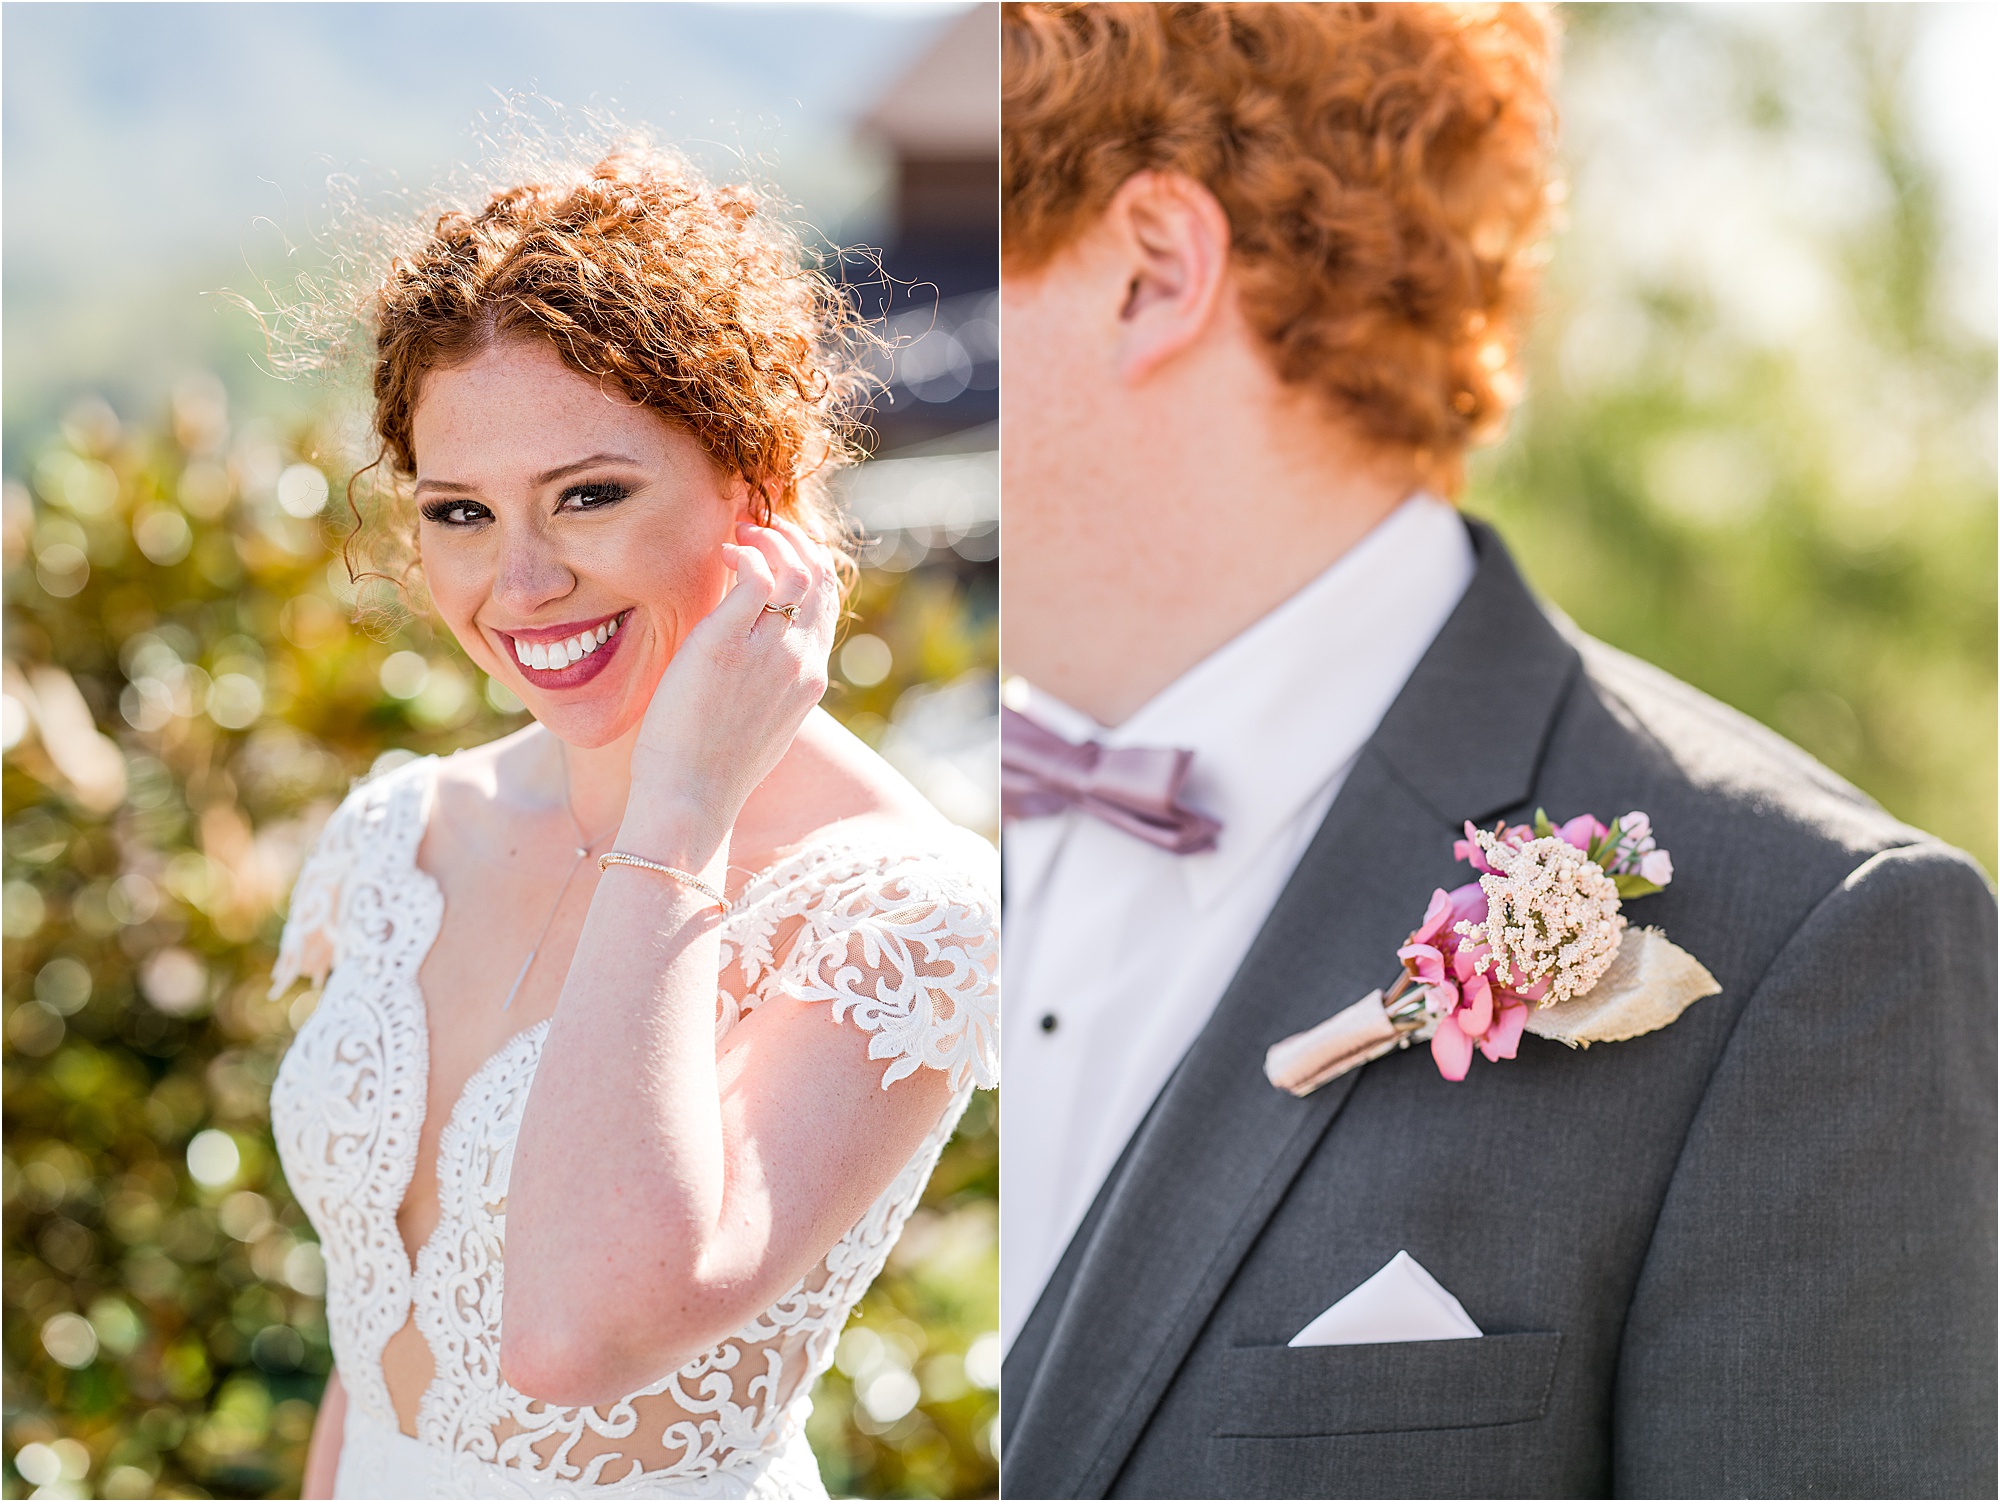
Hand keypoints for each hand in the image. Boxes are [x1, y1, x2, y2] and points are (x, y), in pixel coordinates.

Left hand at [624, 516, 838, 857]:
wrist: (691, 802)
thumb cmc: (709, 772)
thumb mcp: (755, 726)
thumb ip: (762, 687)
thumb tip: (742, 665)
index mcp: (810, 680)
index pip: (828, 604)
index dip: (809, 566)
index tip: (779, 553)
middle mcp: (801, 661)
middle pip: (820, 578)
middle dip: (795, 542)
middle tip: (760, 529)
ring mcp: (770, 653)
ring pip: (795, 569)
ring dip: (771, 539)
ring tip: (740, 532)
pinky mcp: (728, 644)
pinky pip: (754, 575)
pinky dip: (744, 553)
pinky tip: (722, 553)